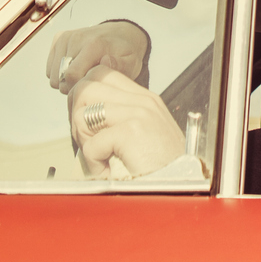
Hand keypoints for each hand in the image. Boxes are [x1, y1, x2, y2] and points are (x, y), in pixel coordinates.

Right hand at [45, 21, 148, 93]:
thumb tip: (105, 61)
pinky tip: (76, 68)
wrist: (120, 35)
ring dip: (66, 81)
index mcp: (93, 44)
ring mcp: (65, 38)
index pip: (72, 76)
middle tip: (89, 81)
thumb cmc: (124, 53)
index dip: (79, 89)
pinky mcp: (58, 39)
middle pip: (61, 79)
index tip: (92, 88)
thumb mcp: (131, 62)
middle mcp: (76, 38)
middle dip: (73, 86)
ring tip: (84, 74)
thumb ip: (121, 66)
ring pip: (53, 76)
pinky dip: (60, 73)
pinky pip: (50, 69)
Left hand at [69, 68, 186, 178]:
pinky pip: (91, 144)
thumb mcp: (139, 136)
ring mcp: (139, 113)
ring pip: (83, 112)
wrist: (184, 188)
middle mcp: (142, 100)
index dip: (83, 97)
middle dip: (76, 114)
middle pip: (86, 85)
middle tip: (88, 141)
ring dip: (83, 139)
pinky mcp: (133, 131)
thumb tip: (80, 115)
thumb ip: (116, 120)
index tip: (86, 123)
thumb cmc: (159, 169)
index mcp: (144, 98)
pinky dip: (93, 163)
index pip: (100, 73)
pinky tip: (107, 170)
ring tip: (99, 157)